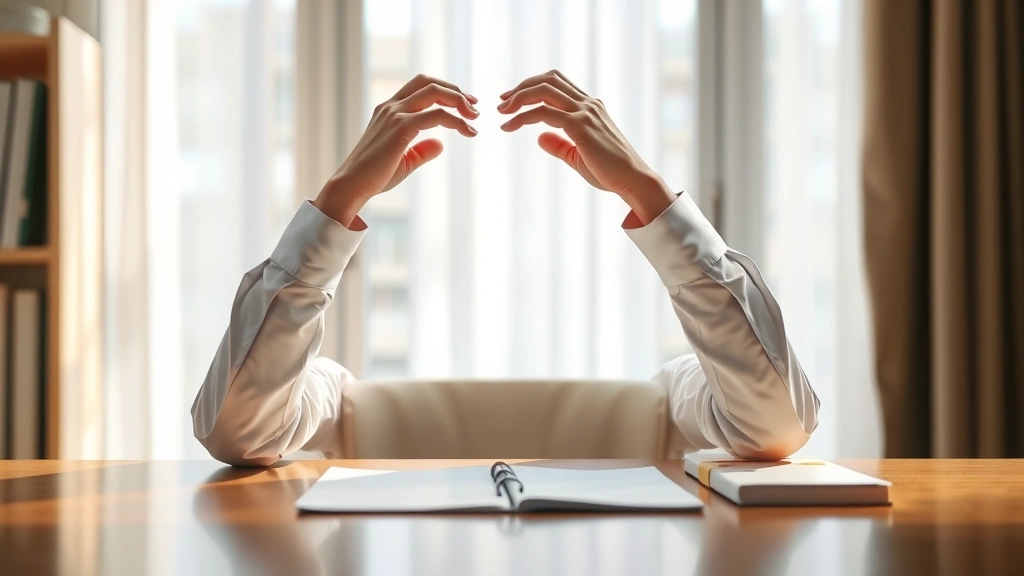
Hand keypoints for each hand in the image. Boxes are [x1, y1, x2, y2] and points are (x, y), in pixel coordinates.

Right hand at [314, 74, 478, 227]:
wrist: (353, 185)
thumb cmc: (375, 176)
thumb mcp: (404, 160)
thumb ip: (422, 150)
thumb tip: (440, 144)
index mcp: (389, 109)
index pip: (420, 86)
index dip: (445, 90)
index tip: (465, 104)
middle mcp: (392, 107)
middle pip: (430, 83)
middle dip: (456, 91)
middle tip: (474, 107)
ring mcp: (395, 115)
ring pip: (435, 93)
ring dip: (460, 101)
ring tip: (474, 117)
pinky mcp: (401, 128)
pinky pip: (437, 116)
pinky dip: (456, 121)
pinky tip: (467, 131)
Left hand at [497, 70, 675, 224]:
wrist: (632, 180)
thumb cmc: (610, 172)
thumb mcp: (578, 156)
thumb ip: (559, 144)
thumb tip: (539, 138)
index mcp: (589, 107)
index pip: (557, 83)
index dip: (532, 87)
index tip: (512, 100)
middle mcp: (587, 104)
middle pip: (548, 80)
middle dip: (521, 88)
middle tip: (502, 102)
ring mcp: (584, 112)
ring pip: (544, 90)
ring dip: (518, 98)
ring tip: (502, 112)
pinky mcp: (580, 126)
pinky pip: (544, 113)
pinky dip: (523, 116)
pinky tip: (510, 126)